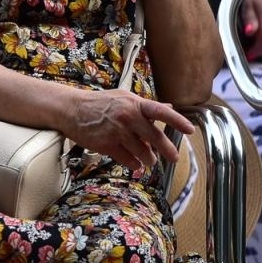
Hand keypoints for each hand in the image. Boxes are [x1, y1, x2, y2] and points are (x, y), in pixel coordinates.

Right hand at [64, 88, 192, 174]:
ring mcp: (116, 132)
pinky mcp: (106, 145)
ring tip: (149, 160)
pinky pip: (127, 159)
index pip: (160, 112)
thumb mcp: (124, 98)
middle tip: (174, 158)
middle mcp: (127, 117)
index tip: (190, 130)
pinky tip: (135, 164)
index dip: (177, 121)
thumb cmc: (99, 103)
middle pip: (154, 138)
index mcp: (135, 104)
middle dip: (167, 150)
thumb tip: (168, 108)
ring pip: (142, 152)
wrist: (71, 110)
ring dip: (148, 159)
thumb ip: (146, 106)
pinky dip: (133, 163)